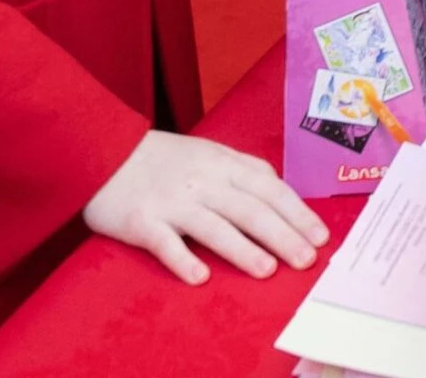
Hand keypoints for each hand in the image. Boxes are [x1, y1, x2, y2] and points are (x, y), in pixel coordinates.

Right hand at [83, 131, 327, 284]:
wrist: (105, 150)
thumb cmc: (162, 158)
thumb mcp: (207, 152)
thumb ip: (242, 169)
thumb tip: (279, 189)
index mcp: (221, 162)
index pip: (268, 188)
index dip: (296, 212)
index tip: (320, 236)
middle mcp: (201, 180)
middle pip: (249, 208)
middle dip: (282, 234)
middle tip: (306, 260)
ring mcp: (172, 200)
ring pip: (213, 225)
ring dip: (242, 249)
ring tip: (267, 270)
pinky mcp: (142, 220)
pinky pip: (165, 243)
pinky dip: (182, 259)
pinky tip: (200, 277)